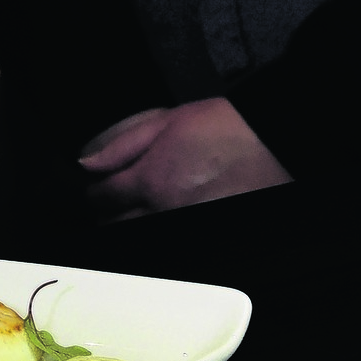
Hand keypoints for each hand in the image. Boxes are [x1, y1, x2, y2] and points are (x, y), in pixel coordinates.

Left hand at [78, 97, 290, 219]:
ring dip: (132, 225)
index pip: (103, 198)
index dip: (95, 193)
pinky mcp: (203, 234)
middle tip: (115, 204)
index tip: (99, 189)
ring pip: (139, 237)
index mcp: (151, 180)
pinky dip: (158, 227)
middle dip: (109, 215)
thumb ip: (123, 145)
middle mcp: (164, 211)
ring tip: (140, 211)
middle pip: (115, 227)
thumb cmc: (225, 127)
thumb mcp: (168, 121)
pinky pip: (168, 239)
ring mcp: (184, 227)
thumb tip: (87, 164)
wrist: (273, 143)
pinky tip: (165, 214)